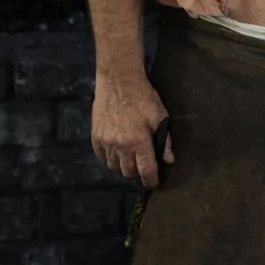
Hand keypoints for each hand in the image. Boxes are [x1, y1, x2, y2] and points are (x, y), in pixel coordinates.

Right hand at [91, 70, 172, 187]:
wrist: (118, 82)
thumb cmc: (143, 97)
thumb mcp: (160, 116)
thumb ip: (164, 140)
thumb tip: (169, 160)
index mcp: (138, 141)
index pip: (145, 170)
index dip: (151, 180)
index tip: (154, 183)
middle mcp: (120, 145)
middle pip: (128, 172)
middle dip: (137, 173)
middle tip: (143, 167)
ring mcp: (105, 142)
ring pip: (114, 166)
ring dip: (123, 166)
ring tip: (131, 157)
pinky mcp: (95, 137)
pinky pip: (102, 157)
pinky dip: (110, 158)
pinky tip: (118, 151)